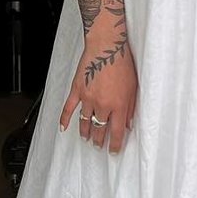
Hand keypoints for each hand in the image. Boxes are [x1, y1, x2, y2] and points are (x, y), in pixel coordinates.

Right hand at [60, 21, 137, 153]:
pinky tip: (63, 128)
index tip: (113, 150)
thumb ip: (131, 108)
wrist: (107, 47)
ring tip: (87, 138)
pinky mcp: (77, 90)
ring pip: (85, 122)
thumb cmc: (122, 64)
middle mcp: (102, 105)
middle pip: (99, 129)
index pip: (116, 132)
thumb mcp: (133, 88)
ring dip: (85, 133)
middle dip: (100, 140)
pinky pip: (68, 108)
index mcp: (118, 106)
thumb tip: (128, 123)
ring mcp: (88, 98)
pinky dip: (64, 119)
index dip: (114, 144)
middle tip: (99, 145)